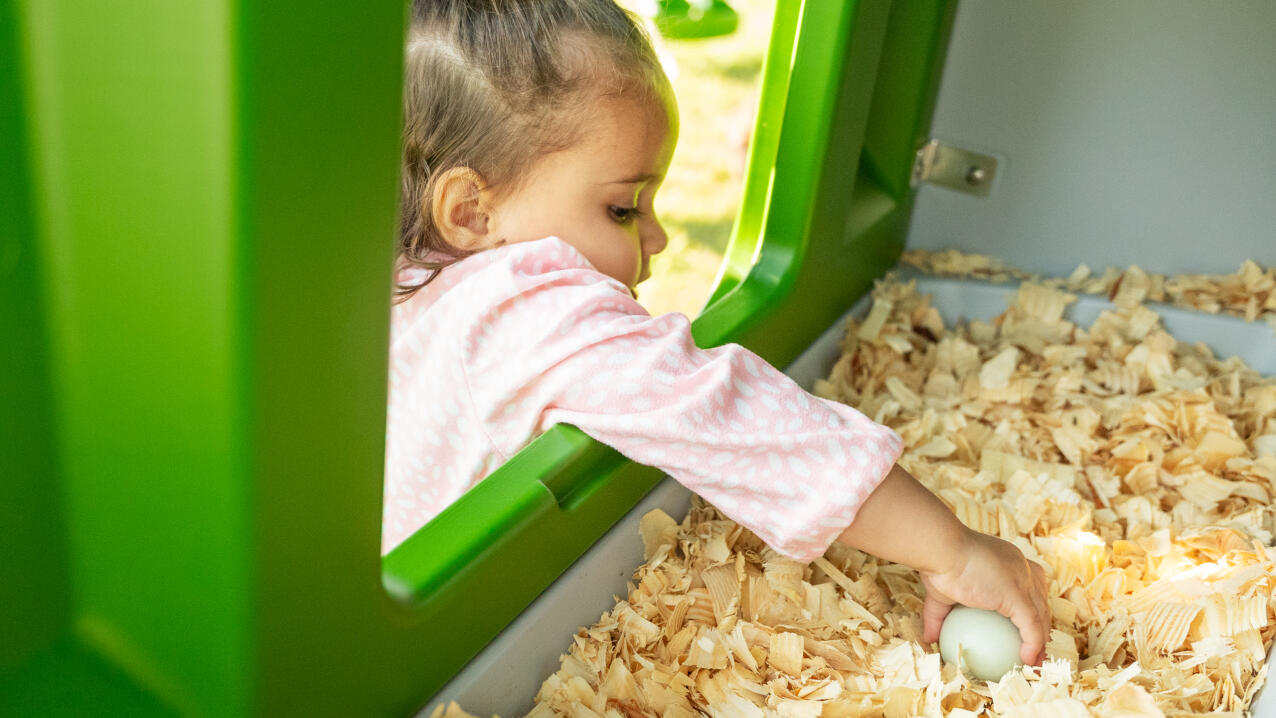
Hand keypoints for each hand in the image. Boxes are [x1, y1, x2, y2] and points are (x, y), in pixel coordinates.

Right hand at [918, 529, 1049, 665]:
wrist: (941, 550)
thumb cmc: (938, 564)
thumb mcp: (941, 593)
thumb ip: (939, 616)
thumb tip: (929, 638)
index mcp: (1007, 561)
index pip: (1029, 586)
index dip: (1031, 609)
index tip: (1022, 631)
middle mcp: (1021, 567)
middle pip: (1041, 601)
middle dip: (1042, 626)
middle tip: (1033, 650)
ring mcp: (1023, 580)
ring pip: (1041, 616)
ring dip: (1042, 641)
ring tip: (1036, 661)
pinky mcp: (1019, 595)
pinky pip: (1031, 627)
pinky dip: (1032, 645)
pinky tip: (1028, 660)